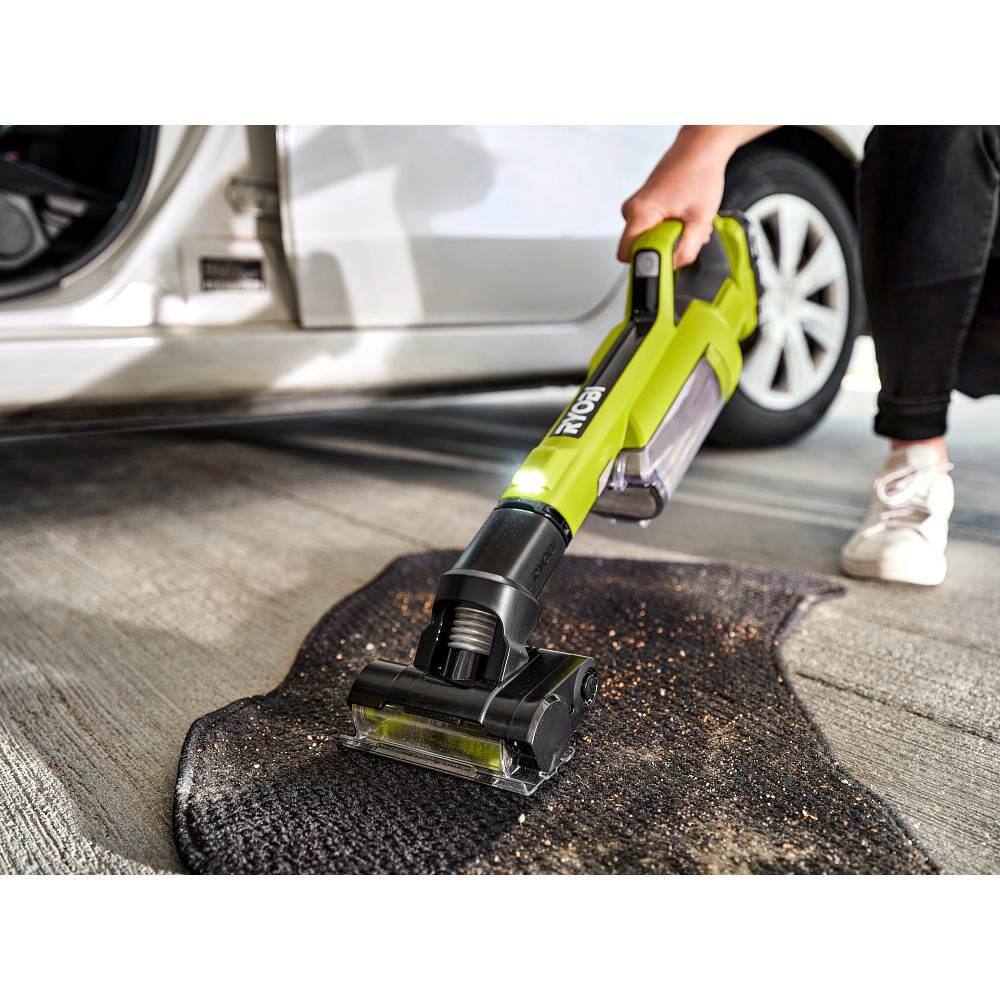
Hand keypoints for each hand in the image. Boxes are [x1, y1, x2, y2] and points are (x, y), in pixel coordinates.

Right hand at [617, 126, 773, 266]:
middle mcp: (631, 210)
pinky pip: (650, 229)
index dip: (647, 263)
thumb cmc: (699, 173)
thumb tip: (674, 267)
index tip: (665, 261)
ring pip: (647, 240)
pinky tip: (680, 215)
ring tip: (684, 220)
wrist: (699, 150)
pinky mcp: (642, 207)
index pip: (628, 255)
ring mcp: (635, 208)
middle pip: (639, 249)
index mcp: (640, 212)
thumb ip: (687, 250)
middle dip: (663, 249)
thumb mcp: (701, 219)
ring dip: (668, 238)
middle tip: (682, 232)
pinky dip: (667, 228)